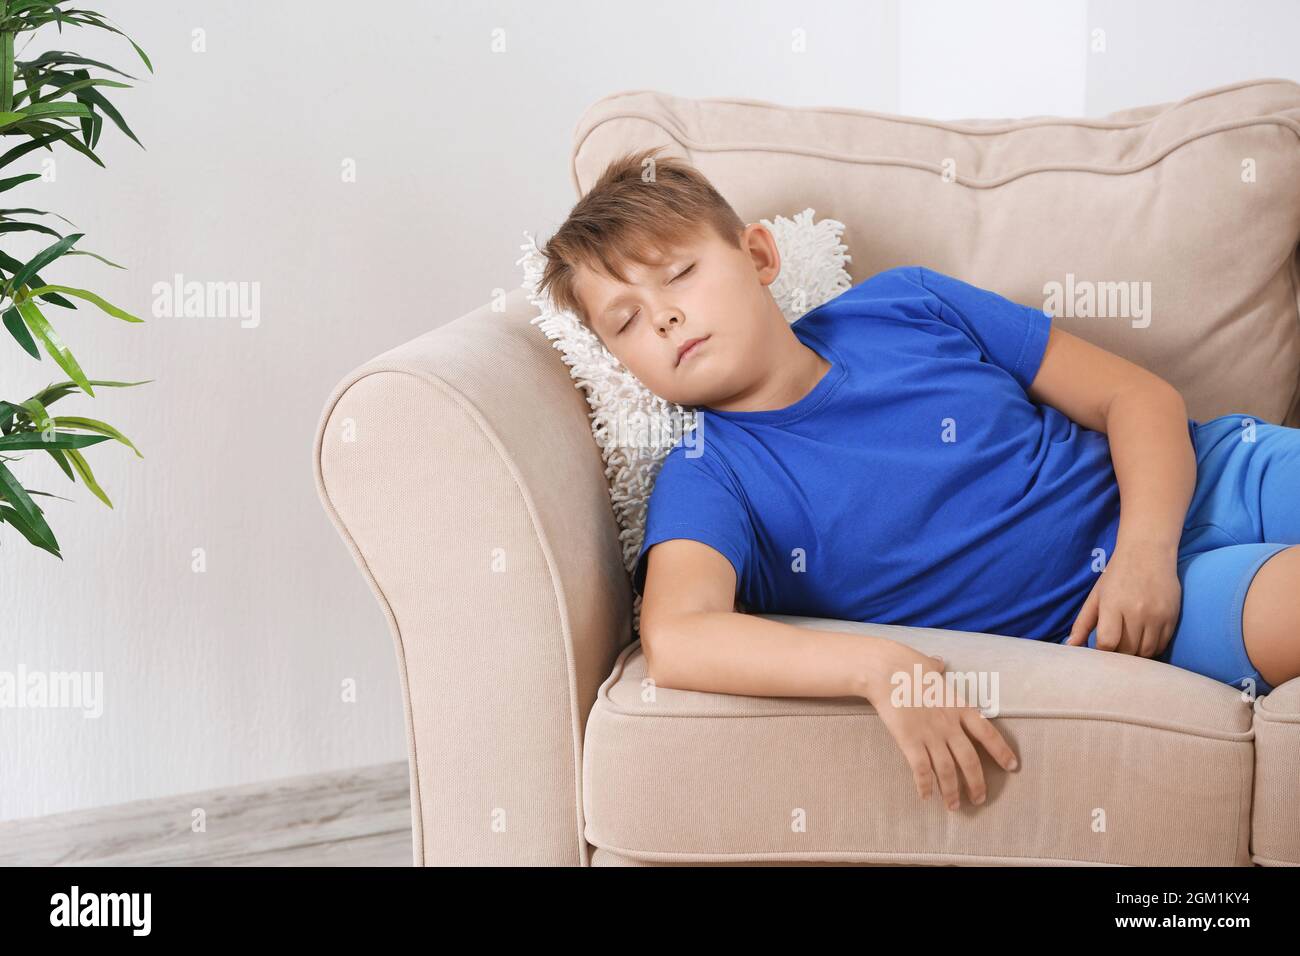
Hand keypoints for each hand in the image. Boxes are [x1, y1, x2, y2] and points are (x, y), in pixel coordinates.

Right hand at [860, 642, 1018, 811]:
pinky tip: (925, 796)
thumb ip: (936, 668)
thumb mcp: (929, 665)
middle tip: (979, 799)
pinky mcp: (910, 741)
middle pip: (970, 760)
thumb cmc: (907, 663)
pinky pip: (921, 770)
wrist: (886, 669)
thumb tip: (938, 663)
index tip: (1012, 766)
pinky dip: (924, 785)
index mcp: (959, 706)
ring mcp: (930, 734)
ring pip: (947, 770)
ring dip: (951, 791)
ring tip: (954, 806)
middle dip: (976, 783)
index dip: (1002, 751)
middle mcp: (949, 724)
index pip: (988, 733)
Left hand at [1065, 540, 1181, 656]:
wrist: (1148, 552)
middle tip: (1113, 652)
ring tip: (1128, 649)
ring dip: (1136, 656)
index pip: (1107, 642)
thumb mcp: (1095, 596)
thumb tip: (1071, 647)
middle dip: (1118, 656)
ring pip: (1146, 651)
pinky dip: (1152, 649)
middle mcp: (1136, 611)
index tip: (1099, 652)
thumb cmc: (1116, 576)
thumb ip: (1082, 623)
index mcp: (1113, 605)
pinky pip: (1162, 645)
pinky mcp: (1172, 617)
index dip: (1102, 652)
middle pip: (1127, 650)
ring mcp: (1156, 615)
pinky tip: (1143, 642)